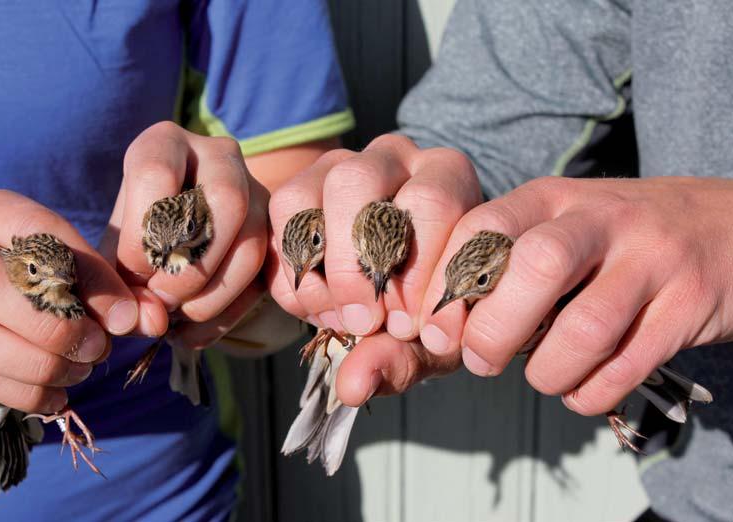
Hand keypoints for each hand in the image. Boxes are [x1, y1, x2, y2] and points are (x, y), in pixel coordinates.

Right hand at [0, 190, 138, 411]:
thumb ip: (116, 289)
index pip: (41, 234)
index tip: (125, 316)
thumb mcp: (73, 265)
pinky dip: (27, 393)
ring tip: (81, 369)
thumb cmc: (39, 275)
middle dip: (56, 327)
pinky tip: (59, 392)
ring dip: (43, 365)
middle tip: (99, 347)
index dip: (88, 277)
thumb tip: (151, 320)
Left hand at [106, 122, 268, 347]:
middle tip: (163, 298)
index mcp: (165, 143)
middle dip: (191, 264)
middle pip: (227, 200)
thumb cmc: (134, 239)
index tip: (132, 272)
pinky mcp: (277, 234)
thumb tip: (153, 321)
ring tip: (178, 317)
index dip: (142, 235)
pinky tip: (194, 333)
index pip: (158, 173)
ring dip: (212, 294)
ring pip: (253, 242)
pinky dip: (229, 314)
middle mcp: (220, 156)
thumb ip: (122, 282)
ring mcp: (258, 192)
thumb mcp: (116, 250)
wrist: (169, 241)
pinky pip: (266, 276)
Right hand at [267, 134, 481, 402]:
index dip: (414, 273)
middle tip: (366, 323)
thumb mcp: (425, 342)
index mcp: (448, 179)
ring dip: (322, 265)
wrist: (387, 291)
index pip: (432, 203)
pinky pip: (284, 210)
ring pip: (311, 192)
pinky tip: (316, 304)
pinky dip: (292, 268)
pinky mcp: (300, 182)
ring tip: (340, 316)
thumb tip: (351, 386)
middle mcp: (396, 157)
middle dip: (354, 265)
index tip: (409, 330)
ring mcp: (343, 163)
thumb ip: (399, 360)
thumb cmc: (422, 311)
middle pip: (359, 183)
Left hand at [419, 176, 732, 415]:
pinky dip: (591, 392)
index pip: (482, 229)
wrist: (728, 224)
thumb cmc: (618, 237)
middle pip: (534, 268)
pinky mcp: (689, 305)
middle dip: (492, 329)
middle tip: (480, 361)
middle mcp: (602, 220)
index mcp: (553, 198)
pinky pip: (627, 365)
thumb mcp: (560, 224)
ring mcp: (652, 260)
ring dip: (547, 371)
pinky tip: (582, 389)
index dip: (446, 285)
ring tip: (542, 377)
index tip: (434, 330)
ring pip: (585, 328)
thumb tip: (441, 328)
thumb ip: (505, 262)